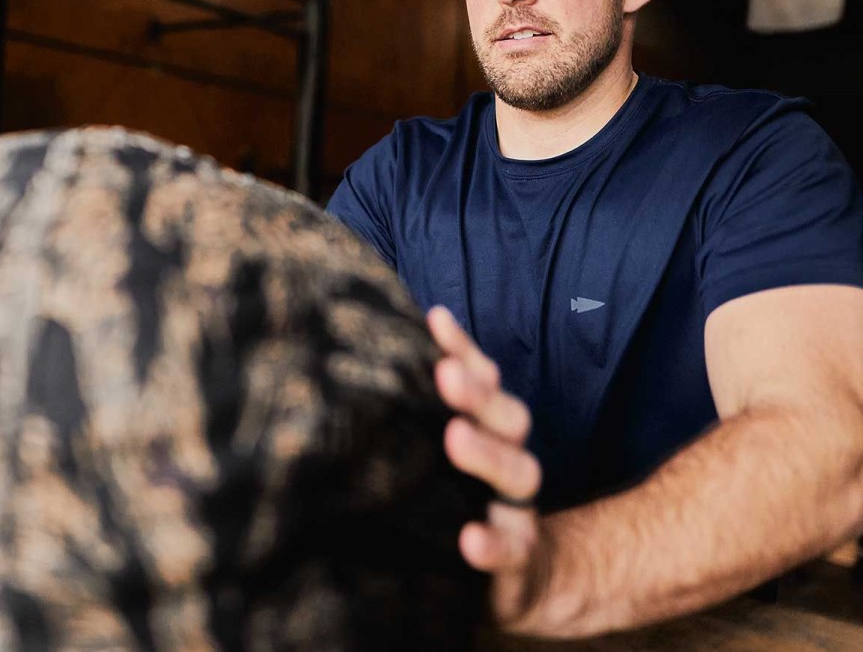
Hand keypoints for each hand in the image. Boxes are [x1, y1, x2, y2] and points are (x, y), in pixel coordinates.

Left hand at [427, 305, 547, 627]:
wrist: (511, 577)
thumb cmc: (460, 497)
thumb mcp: (445, 446)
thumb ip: (420, 408)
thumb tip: (379, 349)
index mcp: (492, 428)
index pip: (485, 379)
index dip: (464, 349)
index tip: (436, 320)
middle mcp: (510, 458)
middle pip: (508, 417)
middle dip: (478, 394)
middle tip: (445, 374)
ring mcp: (517, 507)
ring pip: (519, 473)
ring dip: (489, 454)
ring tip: (455, 438)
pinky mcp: (518, 558)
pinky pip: (513, 550)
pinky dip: (494, 545)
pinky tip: (470, 538)